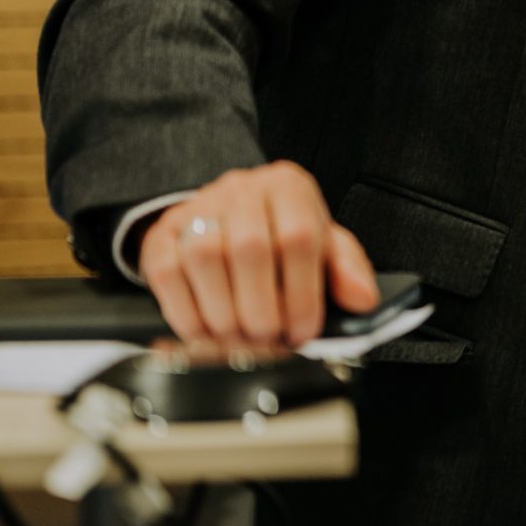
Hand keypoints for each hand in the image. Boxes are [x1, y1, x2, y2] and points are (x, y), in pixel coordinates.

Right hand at [138, 162, 378, 355]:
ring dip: (224, 313)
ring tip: (239, 337)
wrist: (222, 218)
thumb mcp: (321, 245)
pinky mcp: (161, 235)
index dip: (302, 294)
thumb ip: (345, 270)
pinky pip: (168, 275)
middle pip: (250, 248)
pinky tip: (206, 331)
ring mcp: (198, 208)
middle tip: (268, 339)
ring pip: (206, 258)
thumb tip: (363, 299)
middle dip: (261, 308)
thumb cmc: (278, 235)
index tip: (302, 331)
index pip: (299, 238)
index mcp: (288, 187)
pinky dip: (187, 314)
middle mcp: (242, 190)